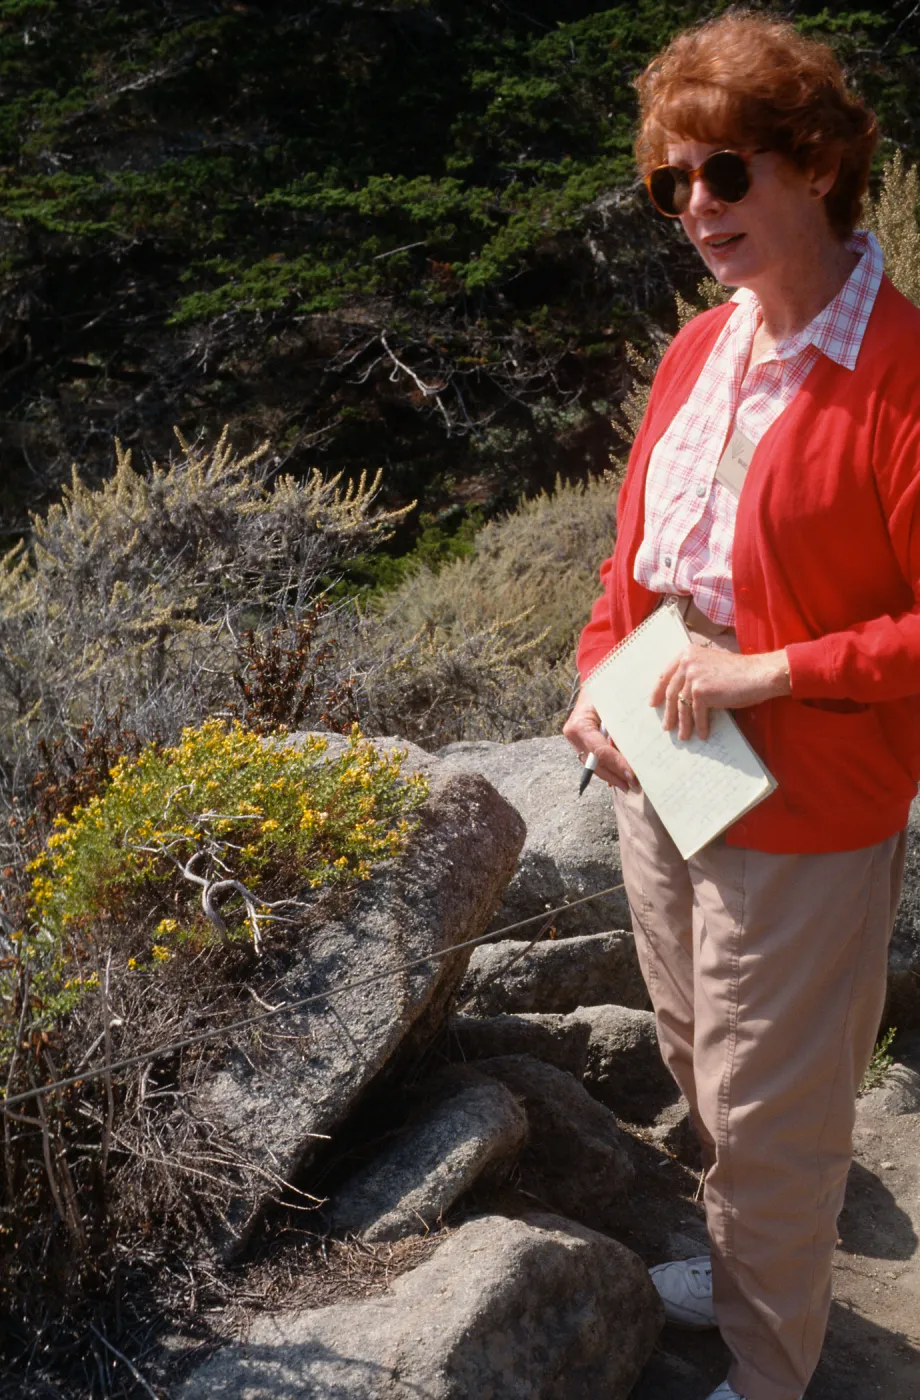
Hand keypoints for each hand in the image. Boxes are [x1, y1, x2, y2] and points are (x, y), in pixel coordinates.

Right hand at [563, 691, 638, 792]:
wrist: (591, 682)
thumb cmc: (604, 691)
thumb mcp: (613, 706)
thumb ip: (619, 728)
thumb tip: (632, 752)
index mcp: (580, 725)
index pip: (601, 751)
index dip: (617, 765)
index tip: (633, 775)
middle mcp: (573, 735)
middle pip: (596, 763)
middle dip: (615, 776)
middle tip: (633, 786)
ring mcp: (574, 740)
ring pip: (593, 765)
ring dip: (611, 776)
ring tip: (627, 785)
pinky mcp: (578, 742)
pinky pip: (592, 760)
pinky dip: (606, 769)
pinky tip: (618, 778)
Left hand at [650, 645, 790, 739]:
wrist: (760, 674)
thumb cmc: (740, 672)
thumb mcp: (711, 664)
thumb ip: (695, 672)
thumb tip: (681, 696)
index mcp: (687, 653)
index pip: (666, 674)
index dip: (658, 691)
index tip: (654, 703)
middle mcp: (687, 661)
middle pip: (672, 692)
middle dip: (669, 712)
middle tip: (666, 726)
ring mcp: (693, 676)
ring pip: (682, 706)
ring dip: (683, 724)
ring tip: (683, 736)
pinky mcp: (701, 691)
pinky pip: (697, 714)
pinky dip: (700, 726)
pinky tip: (702, 735)